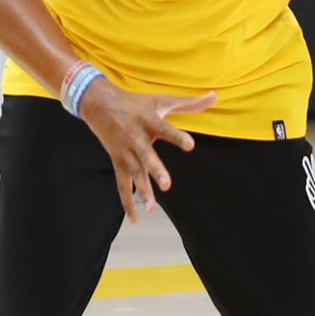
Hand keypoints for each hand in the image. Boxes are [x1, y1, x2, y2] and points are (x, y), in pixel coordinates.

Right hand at [77, 81, 216, 222]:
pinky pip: (122, 184)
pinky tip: (134, 219)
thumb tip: (215, 96)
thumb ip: (189, 103)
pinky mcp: (118, 161)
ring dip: (142, 191)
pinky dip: (127, 202)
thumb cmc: (136, 102)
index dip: (177, 137)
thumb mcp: (161, 100)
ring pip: (134, 173)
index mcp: (149, 121)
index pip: (165, 129)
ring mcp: (126, 151)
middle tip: (167, 185)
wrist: (99, 103)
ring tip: (151, 208)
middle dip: (155, 170)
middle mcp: (136, 137)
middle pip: (146, 156)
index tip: (190, 145)